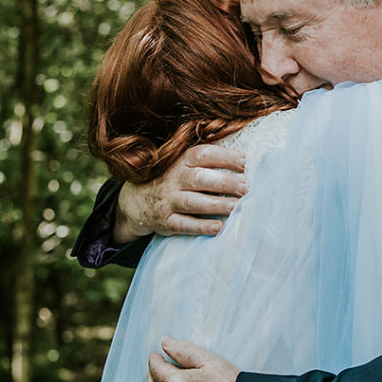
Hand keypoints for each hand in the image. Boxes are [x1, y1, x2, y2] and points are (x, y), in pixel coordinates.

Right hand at [114, 144, 247, 241]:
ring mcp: (168, 200)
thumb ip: (207, 160)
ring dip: (216, 205)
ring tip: (236, 207)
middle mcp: (173, 179)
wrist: (135, 201)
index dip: (224, 157)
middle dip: (224, 182)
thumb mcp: (183, 164)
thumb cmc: (172, 179)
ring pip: (192, 202)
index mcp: (180, 161)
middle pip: (200, 178)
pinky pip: (183, 224)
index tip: (245, 162)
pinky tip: (218, 227)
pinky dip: (201, 226)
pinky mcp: (165, 221)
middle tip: (246, 187)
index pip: (202, 154)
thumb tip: (244, 158)